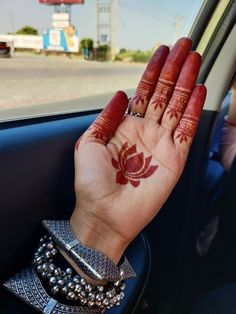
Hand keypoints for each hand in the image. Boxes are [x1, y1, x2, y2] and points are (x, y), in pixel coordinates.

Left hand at [71, 38, 206, 263]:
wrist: (104, 214)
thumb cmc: (92, 183)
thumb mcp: (88, 143)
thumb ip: (107, 117)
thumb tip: (120, 93)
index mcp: (125, 127)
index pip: (142, 91)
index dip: (153, 70)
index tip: (163, 52)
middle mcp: (145, 132)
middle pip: (163, 94)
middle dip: (174, 69)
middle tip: (185, 47)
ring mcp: (161, 144)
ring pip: (177, 106)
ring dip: (186, 83)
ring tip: (194, 60)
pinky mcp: (174, 158)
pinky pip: (186, 130)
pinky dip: (193, 110)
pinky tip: (198, 91)